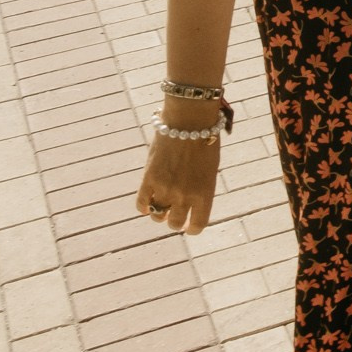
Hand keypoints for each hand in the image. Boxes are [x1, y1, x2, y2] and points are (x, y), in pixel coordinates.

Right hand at [134, 104, 221, 233]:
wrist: (189, 122)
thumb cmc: (205, 142)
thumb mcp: (210, 168)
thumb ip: (200, 188)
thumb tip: (188, 205)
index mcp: (205, 193)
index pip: (198, 224)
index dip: (193, 229)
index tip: (189, 228)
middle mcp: (185, 195)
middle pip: (175, 223)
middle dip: (175, 221)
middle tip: (174, 215)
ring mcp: (165, 189)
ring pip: (157, 216)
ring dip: (159, 214)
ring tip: (162, 206)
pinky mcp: (148, 180)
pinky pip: (141, 204)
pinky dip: (143, 207)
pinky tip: (147, 205)